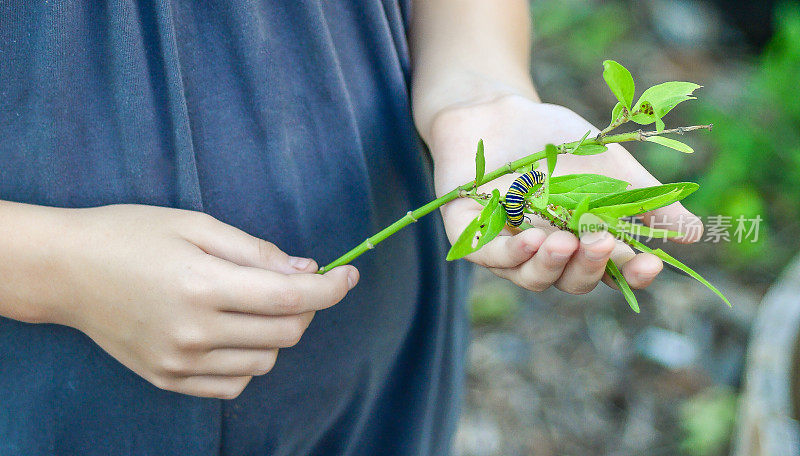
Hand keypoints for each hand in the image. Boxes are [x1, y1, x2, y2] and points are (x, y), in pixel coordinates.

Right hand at [37, 204, 357, 398]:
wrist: (67, 271)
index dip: (330, 289)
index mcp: (202, 285)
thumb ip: (256, 252)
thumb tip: (306, 272)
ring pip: (265, 361)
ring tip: (253, 304)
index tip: (349, 275)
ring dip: (277, 332)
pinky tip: (234, 333)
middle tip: (292, 282)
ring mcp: (180, 362)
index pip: (289, 298)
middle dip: (305, 306)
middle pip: (285, 332)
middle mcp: (194, 332)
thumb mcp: (196, 225)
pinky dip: (249, 360)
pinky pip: (234, 384)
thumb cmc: (131, 235)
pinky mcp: (169, 380)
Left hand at [428, 94, 701, 293]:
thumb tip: (695, 234)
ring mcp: (507, 247)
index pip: (610, 271)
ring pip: (530, 276)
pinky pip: (489, 256)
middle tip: (603, 242)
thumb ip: (647, 199)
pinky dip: (511, 253)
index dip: (631, 274)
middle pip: (572, 280)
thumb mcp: (609, 166)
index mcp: (581, 242)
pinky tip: (531, 238)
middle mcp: (546, 254)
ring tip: (565, 243)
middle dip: (590, 266)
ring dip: (551, 264)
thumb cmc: (556, 143)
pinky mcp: (470, 235)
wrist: (498, 110)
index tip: (651, 264)